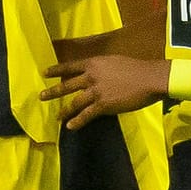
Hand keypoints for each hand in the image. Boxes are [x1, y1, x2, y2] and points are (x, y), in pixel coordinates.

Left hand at [42, 55, 167, 129]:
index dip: (56, 70)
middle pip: (67, 85)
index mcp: (94, 64)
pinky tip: (70, 127)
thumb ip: (102, 69)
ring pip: (74, 102)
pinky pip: (86, 115)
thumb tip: (97, 75)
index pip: (70, 66)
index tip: (45, 73)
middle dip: (53, 91)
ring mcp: (95, 91)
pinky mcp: (103, 104)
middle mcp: (90, 77)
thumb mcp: (114, 62)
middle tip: (41, 96)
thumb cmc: (137, 69)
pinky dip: (77, 121)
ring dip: (64, 110)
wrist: (149, 79)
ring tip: (56, 116)